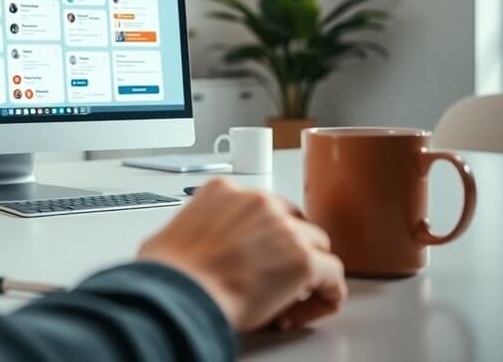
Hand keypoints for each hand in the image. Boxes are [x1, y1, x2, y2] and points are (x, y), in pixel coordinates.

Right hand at [137, 178, 346, 331]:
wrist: (178, 293)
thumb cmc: (168, 274)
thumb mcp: (170, 233)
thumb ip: (193, 229)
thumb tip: (189, 248)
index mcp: (223, 190)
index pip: (261, 207)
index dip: (262, 238)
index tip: (255, 259)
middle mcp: (258, 201)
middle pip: (294, 222)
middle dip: (289, 250)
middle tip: (275, 279)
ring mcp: (284, 228)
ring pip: (318, 247)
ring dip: (308, 273)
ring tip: (287, 300)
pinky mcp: (303, 259)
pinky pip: (334, 276)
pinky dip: (324, 297)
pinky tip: (307, 311)